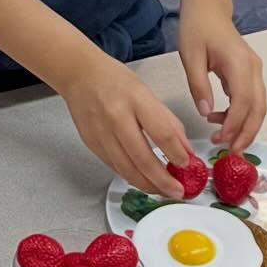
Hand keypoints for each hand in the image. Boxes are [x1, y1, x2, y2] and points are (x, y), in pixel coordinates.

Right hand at [58, 52, 191, 196]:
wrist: (79, 74)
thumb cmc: (115, 80)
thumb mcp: (147, 93)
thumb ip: (167, 121)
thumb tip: (185, 150)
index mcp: (135, 100)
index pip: (161, 133)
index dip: (176, 153)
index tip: (187, 164)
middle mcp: (116, 117)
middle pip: (142, 158)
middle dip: (163, 180)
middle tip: (178, 192)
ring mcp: (101, 133)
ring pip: (126, 169)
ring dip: (148, 185)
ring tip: (163, 192)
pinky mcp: (91, 143)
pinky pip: (114, 166)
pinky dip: (130, 176)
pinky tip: (143, 180)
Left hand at [176, 2, 265, 152]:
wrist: (208, 7)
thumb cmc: (197, 28)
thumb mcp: (190, 56)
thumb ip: (198, 85)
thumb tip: (207, 114)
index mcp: (239, 63)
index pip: (243, 101)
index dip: (235, 124)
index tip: (222, 139)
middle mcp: (253, 69)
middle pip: (258, 108)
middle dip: (246, 133)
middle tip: (229, 152)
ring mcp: (255, 71)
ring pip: (258, 106)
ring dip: (245, 126)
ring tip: (224, 141)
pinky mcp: (250, 73)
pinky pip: (251, 99)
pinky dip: (241, 114)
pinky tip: (222, 120)